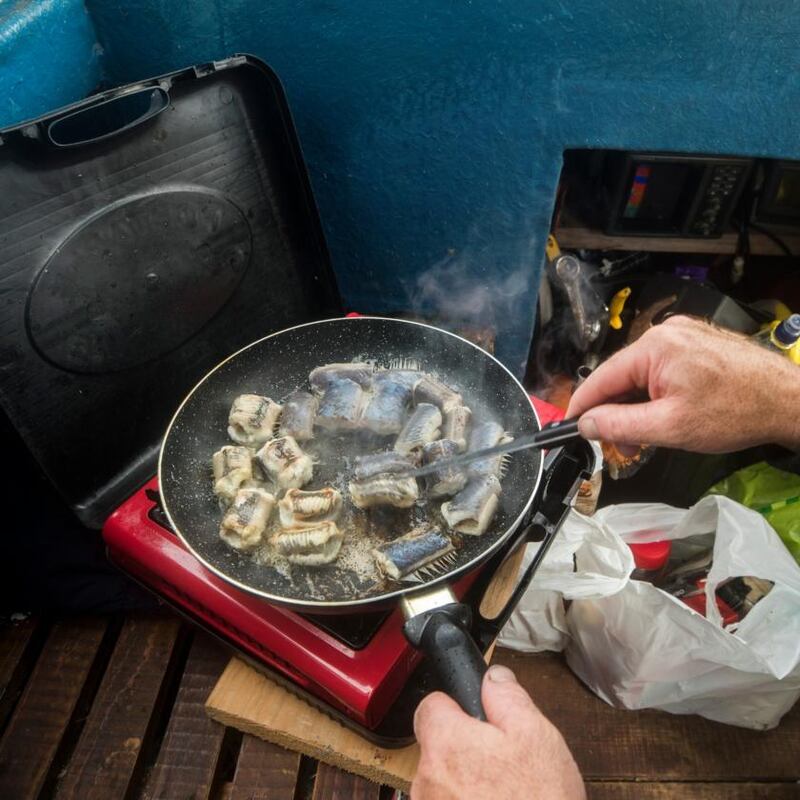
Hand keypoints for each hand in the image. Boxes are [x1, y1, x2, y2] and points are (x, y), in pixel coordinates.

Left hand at [411, 664, 584, 799]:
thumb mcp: (537, 737)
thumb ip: (507, 697)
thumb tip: (492, 676)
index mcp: (446, 743)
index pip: (430, 706)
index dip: (455, 708)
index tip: (474, 719)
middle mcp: (426, 781)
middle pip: (436, 749)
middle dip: (464, 752)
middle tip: (501, 766)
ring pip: (441, 786)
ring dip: (464, 788)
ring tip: (503, 798)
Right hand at [566, 315, 799, 453]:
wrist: (789, 401)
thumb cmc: (736, 412)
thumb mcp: (669, 427)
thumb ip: (619, 425)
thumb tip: (585, 424)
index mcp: (654, 347)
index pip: (601, 378)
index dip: (582, 406)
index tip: (569, 427)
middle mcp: (665, 333)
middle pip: (621, 376)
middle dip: (616, 412)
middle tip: (620, 446)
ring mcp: (683, 335)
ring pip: (641, 375)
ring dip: (636, 405)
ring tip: (646, 436)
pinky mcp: (696, 342)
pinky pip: (660, 369)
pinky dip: (655, 393)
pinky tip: (663, 414)